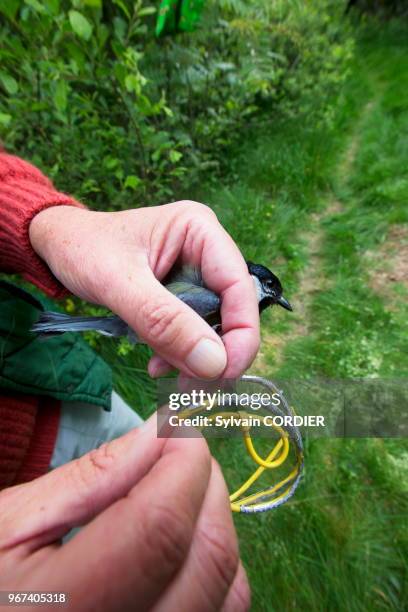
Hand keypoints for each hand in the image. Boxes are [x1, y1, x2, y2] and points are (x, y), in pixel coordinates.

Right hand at [0, 416, 249, 610]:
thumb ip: (90, 479)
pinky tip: (179, 543)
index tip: (175, 427)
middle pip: (208, 558)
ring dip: (216, 523)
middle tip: (180, 452)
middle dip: (208, 484)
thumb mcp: (11, 523)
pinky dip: (215, 565)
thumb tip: (160, 433)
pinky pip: (223, 611)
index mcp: (62, 611)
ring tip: (178, 493)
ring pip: (230, 589)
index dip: (182, 462)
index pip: (160, 528)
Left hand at [29, 202, 259, 378]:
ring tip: (165, 373)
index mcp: (201, 230)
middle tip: (192, 385)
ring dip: (194, 356)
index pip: (239, 286)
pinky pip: (192, 330)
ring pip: (213, 324)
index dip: (242, 333)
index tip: (225, 372)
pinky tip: (157, 363)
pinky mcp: (181, 293)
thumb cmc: (83, 249)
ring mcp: (195, 273)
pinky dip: (179, 352)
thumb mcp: (119, 284)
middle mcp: (206, 250)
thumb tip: (214, 363)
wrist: (57, 246)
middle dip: (214, 350)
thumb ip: (164, 321)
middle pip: (231, 309)